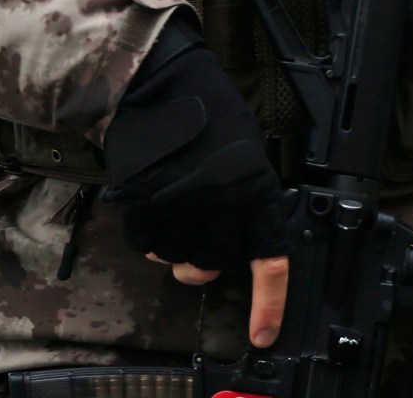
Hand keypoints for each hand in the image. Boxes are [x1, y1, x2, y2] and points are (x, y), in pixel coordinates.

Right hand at [104, 18, 289, 346]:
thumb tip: (233, 244)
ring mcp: (180, 204)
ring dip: (170, 240)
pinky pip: (144, 243)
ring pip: (174, 256)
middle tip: (197, 224)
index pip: (269, 259)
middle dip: (203, 254)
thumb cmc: (207, 110)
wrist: (160, 79)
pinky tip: (148, 201)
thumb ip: (244, 200)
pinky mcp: (143, 202)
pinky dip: (144, 232)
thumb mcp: (245, 152)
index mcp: (256, 188)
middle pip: (211, 262)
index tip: (262, 334)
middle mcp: (222, 201)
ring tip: (170, 200)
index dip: (267, 303)